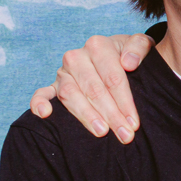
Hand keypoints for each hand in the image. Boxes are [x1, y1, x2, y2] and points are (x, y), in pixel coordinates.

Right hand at [29, 34, 153, 143]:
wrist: (117, 55)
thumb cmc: (130, 55)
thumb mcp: (142, 45)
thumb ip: (139, 47)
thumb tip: (129, 63)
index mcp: (98, 46)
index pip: (113, 78)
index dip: (125, 102)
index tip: (134, 123)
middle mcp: (77, 57)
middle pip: (94, 90)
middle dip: (111, 115)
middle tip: (125, 135)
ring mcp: (63, 72)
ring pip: (71, 95)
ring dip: (86, 116)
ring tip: (101, 132)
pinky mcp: (53, 86)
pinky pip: (42, 94)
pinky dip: (39, 103)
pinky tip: (44, 114)